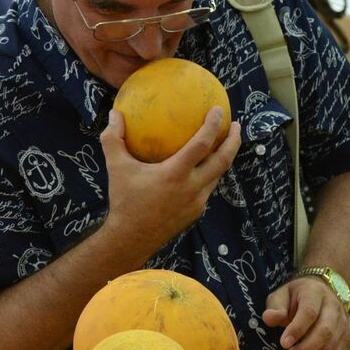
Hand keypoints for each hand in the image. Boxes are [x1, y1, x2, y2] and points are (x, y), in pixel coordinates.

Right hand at [102, 107, 241, 253]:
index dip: (213, 125)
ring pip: (218, 176)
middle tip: (236, 125)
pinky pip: (207, 189)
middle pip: (223, 161)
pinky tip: (202, 168)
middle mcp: (192, 187)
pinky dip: (210, 174)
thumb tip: (114, 114)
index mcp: (176, 174)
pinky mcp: (196, 212)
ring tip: (225, 144)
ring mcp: (197, 202)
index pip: (202, 144)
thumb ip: (113, 139)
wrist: (131, 239)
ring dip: (224, 158)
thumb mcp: (116, 167)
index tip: (219, 110)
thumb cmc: (124, 201)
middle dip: (233, 141)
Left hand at [264, 275, 347, 349]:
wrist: (319, 294)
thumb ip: (276, 308)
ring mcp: (341, 323)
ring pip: (330, 346)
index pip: (309, 312)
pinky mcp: (343, 338)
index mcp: (316, 293)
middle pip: (324, 331)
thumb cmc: (295, 298)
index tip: (283, 343)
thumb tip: (268, 318)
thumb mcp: (281, 296)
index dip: (297, 329)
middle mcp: (333, 307)